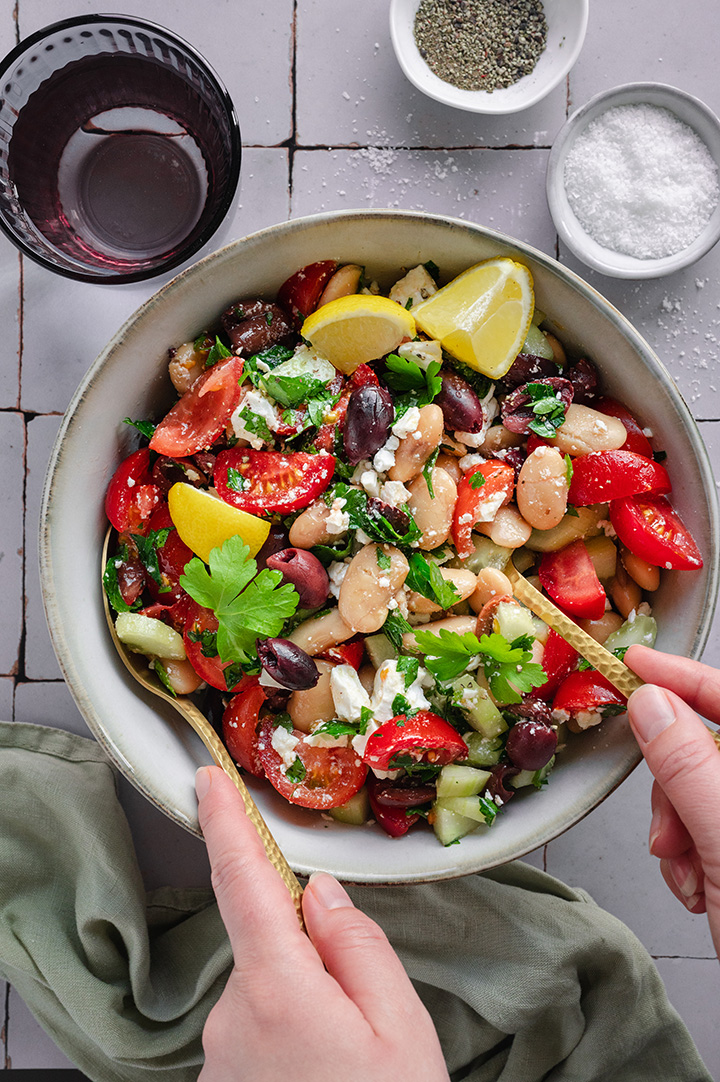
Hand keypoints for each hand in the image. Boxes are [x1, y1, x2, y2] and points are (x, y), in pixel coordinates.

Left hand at [195, 765, 449, 1081]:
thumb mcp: (401, 1029)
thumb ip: (359, 945)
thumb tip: (321, 893)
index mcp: (276, 990)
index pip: (244, 879)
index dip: (225, 821)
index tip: (208, 778)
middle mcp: (231, 1020)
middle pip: (270, 950)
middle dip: (314, 961)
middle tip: (365, 1024)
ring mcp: (218, 1060)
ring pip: (268, 999)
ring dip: (306, 1013)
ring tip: (350, 1066)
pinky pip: (258, 1040)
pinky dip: (291, 1048)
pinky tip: (322, 1078)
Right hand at [626, 645, 719, 956]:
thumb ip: (688, 767)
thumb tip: (654, 703)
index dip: (683, 676)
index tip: (635, 664)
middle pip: (707, 749)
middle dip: (674, 784)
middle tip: (667, 827)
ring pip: (697, 790)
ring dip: (676, 828)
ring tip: (687, 870)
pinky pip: (701, 826)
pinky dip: (686, 854)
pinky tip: (696, 885)